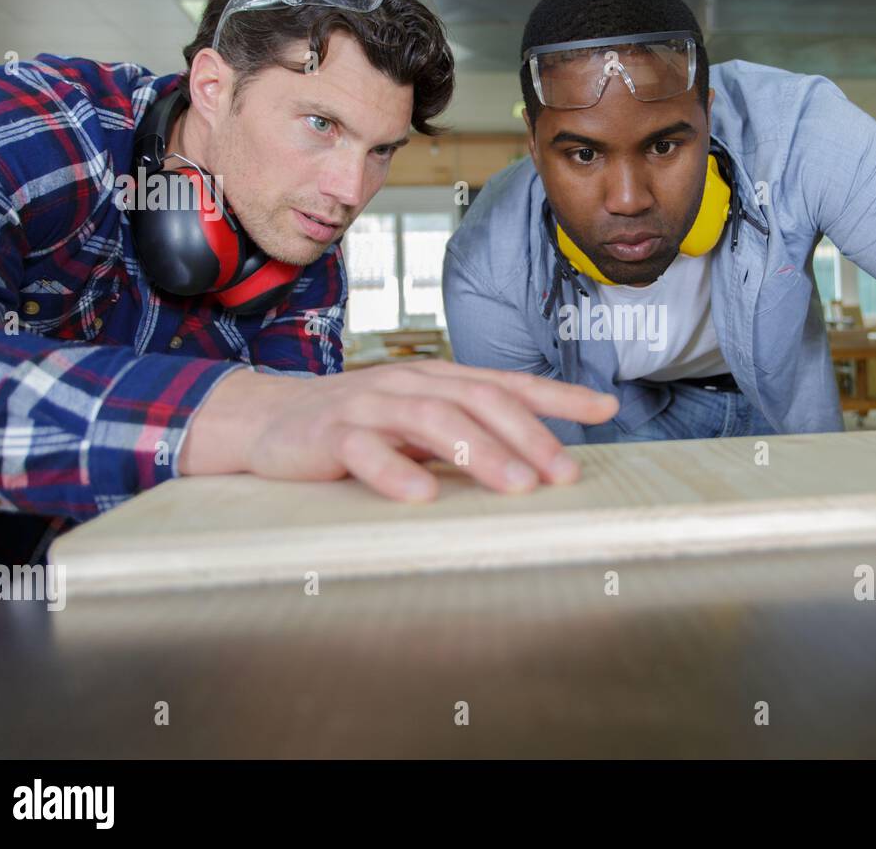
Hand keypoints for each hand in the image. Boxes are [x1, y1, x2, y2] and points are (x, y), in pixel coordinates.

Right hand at [179, 360, 617, 500]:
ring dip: (479, 452)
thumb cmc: (359, 425)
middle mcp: (412, 384)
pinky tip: (423, 495)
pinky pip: (366, 451)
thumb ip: (468, 432)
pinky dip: (397, 472)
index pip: (509, 382)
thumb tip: (537, 459)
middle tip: (564, 473)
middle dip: (529, 436)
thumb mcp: (420, 422)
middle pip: (480, 400)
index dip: (559, 395)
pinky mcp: (330, 434)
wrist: (269, 421)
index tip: (606, 408)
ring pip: (433, 420)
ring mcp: (370, 405)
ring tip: (516, 485)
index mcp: (440, 379)